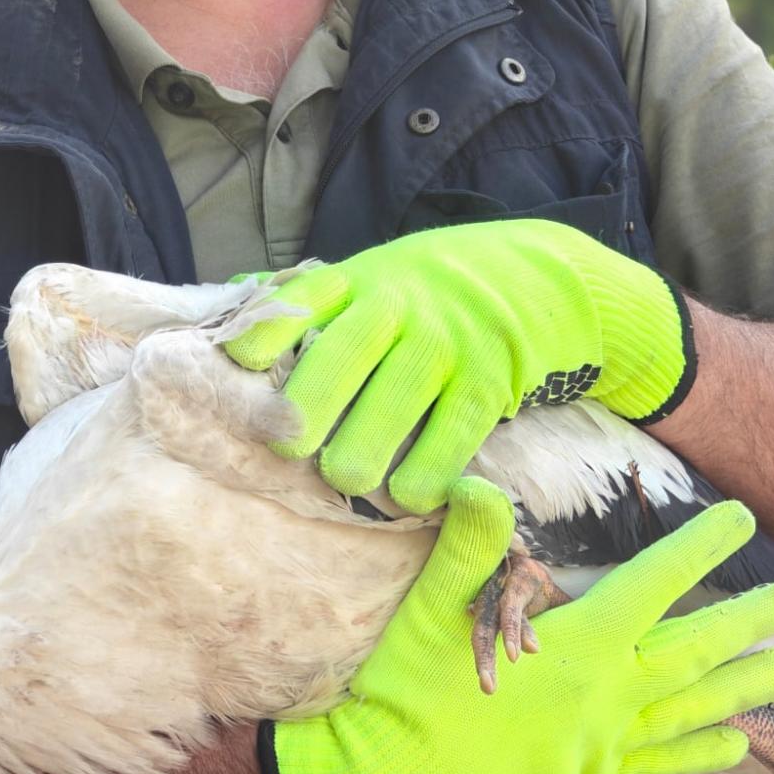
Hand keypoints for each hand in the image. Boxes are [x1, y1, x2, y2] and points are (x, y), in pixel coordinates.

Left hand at [225, 220, 694, 511]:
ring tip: (345, 478)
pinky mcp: (491, 380)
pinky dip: (427, 474)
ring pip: (396, 401)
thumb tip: (234, 329)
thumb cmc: (432, 293)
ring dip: (363, 452)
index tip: (240, 368)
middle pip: (343, 355)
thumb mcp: (375, 278)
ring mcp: (447, 343)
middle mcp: (399, 306)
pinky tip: (409, 496)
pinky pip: (453, 434)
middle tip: (289, 447)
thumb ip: (314, 304)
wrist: (539, 278)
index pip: (300, 302)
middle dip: (309, 407)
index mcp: (358, 282)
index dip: (266, 335)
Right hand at [266, 486, 773, 773]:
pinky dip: (701, 750)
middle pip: (695, 651)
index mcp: (575, 645)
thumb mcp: (428, 611)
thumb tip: (481, 486)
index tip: (740, 519)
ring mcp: (601, 743)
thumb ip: (468, 547)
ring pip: (692, 711)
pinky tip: (733, 742)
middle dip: (749, 621)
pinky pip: (660, 762)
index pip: (654, 583)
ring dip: (745, 688)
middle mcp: (604, 696)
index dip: (699, 548)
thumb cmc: (405, 694)